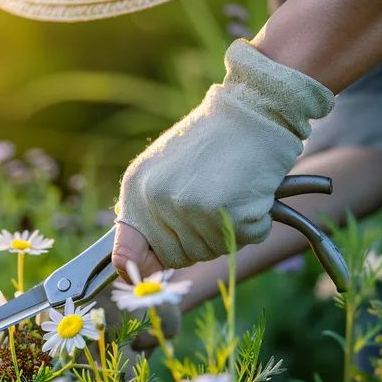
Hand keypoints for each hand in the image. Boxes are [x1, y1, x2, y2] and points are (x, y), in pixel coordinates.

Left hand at [112, 40, 333, 276]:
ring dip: (229, 229)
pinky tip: (251, 191)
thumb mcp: (163, 170)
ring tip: (231, 189)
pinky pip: (247, 239)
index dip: (140, 270)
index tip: (152, 271)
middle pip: (178, 258)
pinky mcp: (232, 214)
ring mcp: (194, 211)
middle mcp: (159, 203)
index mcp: (136, 191)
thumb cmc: (212, 140)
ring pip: (214, 251)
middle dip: (198, 241)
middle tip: (212, 204)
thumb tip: (134, 261)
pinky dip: (256, 222)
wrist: (253, 110)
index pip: (125, 256)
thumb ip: (149, 211)